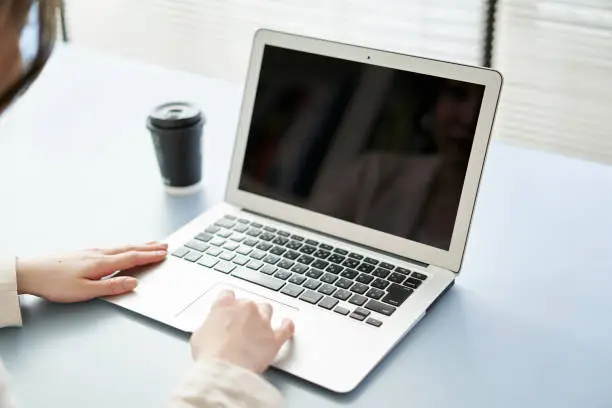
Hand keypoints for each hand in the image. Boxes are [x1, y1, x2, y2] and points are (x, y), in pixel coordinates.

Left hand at [16, 242, 167, 301]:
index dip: (150, 256)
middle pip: (130, 249)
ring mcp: (91, 251)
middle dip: (149, 248)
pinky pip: (113, 248)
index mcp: (102, 263)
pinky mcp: (84, 253)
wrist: (30, 272)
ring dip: (139, 245)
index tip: (164, 254)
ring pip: (122, 247)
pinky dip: (126, 247)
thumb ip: (112, 287)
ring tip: (151, 244)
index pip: (132, 258)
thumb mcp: (85, 291)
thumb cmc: (55, 284)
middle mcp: (99, 254)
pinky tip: (124, 248)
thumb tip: (133, 283)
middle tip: (165, 246)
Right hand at [190, 290, 294, 372]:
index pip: (227, 295)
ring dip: (263, 316)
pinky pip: (286, 328)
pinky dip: (287, 326)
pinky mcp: (274, 338)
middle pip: (248, 304)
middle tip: (240, 326)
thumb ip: (209, 326)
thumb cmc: (211, 355)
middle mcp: (246, 309)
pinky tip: (287, 325)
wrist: (226, 369)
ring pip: (267, 310)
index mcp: (225, 306)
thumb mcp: (199, 336)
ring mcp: (262, 322)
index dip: (228, 302)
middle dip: (245, 313)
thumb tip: (211, 330)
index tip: (228, 307)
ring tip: (260, 325)